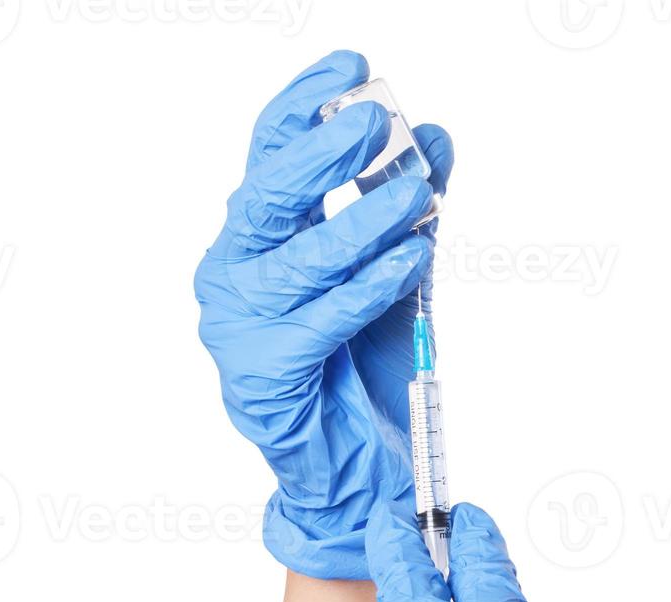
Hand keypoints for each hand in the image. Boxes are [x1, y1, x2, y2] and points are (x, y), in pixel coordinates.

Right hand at [195, 49, 454, 579]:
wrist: (356, 466)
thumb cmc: (364, 364)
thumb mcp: (397, 267)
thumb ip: (411, 203)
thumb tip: (437, 137)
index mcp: (256, 235)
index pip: (268, 150)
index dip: (305, 101)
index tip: (352, 65)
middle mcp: (233, 271)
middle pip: (267, 195)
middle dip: (323, 155)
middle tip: (373, 125)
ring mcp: (238, 325)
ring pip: (300, 259)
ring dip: (363, 222)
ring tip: (415, 198)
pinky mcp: (261, 375)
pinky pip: (321, 319)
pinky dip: (370, 286)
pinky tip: (410, 259)